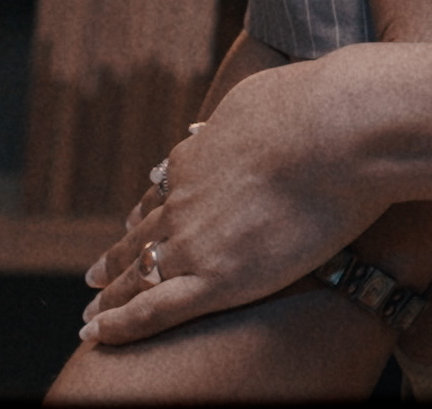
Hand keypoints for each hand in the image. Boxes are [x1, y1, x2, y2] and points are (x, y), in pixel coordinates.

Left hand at [78, 52, 391, 344]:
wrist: (337, 130)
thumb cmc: (317, 106)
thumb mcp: (261, 96)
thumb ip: (242, 116)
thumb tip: (245, 116)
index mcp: (197, 157)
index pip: (163, 190)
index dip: (146, 211)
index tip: (134, 222)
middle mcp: (184, 200)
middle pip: (141, 235)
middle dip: (116, 258)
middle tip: (95, 276)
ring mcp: (195, 241)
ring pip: (139, 275)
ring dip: (112, 295)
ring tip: (94, 314)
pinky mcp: (216, 280)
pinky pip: (154, 310)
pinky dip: (121, 325)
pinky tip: (99, 335)